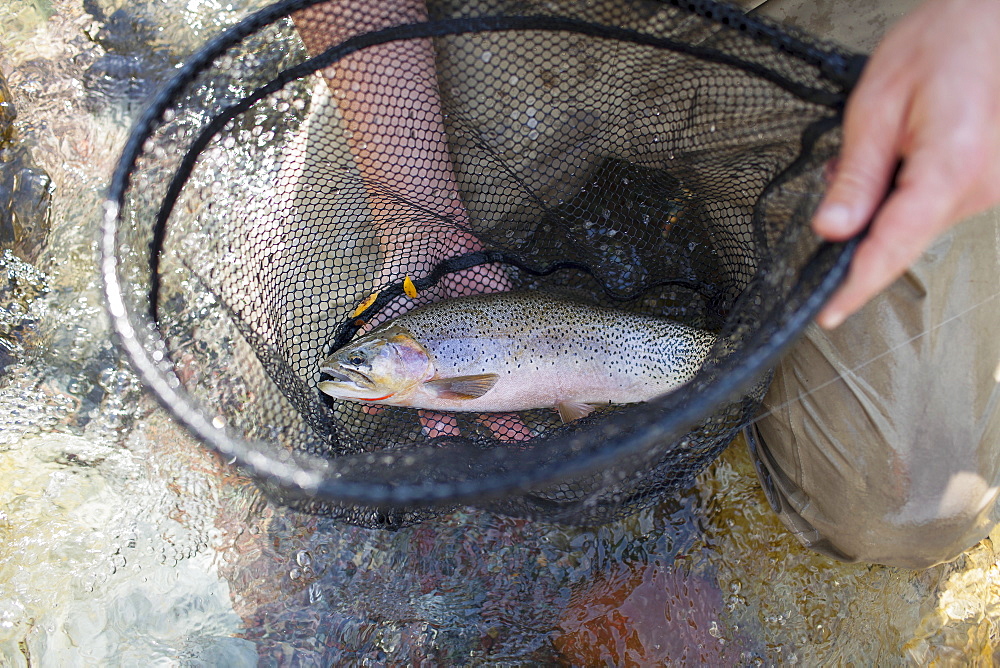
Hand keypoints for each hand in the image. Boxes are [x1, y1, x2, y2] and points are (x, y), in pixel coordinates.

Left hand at [811, 0, 999, 328]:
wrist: (993, 16)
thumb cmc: (944, 42)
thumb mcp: (876, 106)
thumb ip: (855, 176)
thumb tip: (830, 229)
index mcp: (950, 169)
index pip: (892, 248)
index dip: (855, 286)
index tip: (830, 313)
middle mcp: (981, 187)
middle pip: (902, 237)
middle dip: (861, 221)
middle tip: (849, 165)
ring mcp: (992, 187)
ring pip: (916, 220)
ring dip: (885, 198)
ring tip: (886, 141)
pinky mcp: (990, 182)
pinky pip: (934, 202)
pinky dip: (907, 188)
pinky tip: (905, 148)